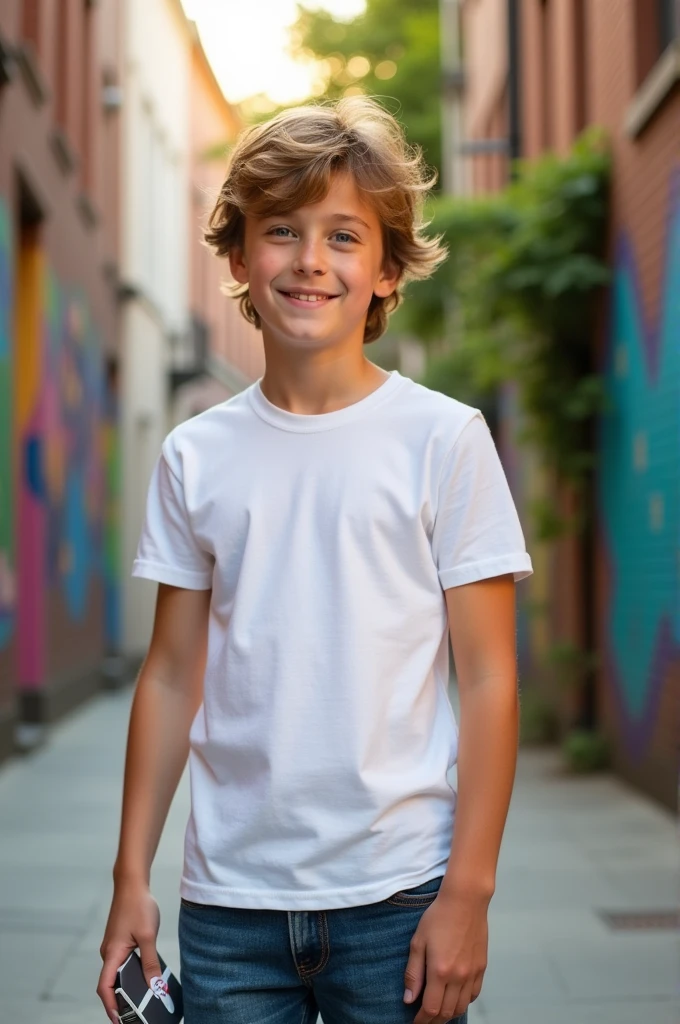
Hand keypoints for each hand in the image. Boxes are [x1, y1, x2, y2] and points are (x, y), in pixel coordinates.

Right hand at [97, 880, 161, 1022]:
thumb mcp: (148, 936)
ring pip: (118, 974)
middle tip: (136, 1015)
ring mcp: (113, 947)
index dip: (111, 1006)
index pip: (105, 987)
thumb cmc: (138, 906)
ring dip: (127, 987)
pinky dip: (131, 974)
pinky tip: (145, 977)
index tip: (120, 1020)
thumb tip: (155, 986)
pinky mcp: (119, 942)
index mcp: (112, 953)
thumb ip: (150, 963)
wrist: (132, 884)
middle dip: (121, 1001)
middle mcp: (109, 953)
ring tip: (143, 1000)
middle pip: (111, 984)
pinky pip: (122, 963)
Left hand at [403, 885, 488, 1022]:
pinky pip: (473, 995)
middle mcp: (459, 977)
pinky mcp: (482, 967)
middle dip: (434, 1021)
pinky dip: (463, 1002)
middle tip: (424, 1019)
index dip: (422, 1020)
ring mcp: (472, 973)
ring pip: (462, 1007)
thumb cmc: (438, 917)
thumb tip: (409, 999)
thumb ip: (413, 973)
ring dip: (449, 1014)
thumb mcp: (418, 942)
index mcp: (440, 971)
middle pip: (447, 1013)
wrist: (465, 901)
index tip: (414, 1022)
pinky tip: (455, 998)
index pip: (431, 1009)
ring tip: (438, 1012)